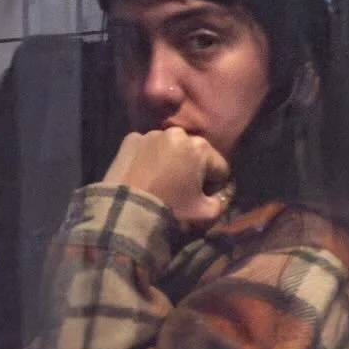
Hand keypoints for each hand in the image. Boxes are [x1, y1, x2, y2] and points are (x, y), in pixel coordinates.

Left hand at [103, 128, 234, 230]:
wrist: (125, 214)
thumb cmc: (170, 212)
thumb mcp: (207, 214)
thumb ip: (223, 201)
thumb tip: (222, 193)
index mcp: (200, 147)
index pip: (220, 168)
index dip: (214, 187)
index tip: (202, 200)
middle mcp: (177, 133)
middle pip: (194, 154)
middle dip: (192, 171)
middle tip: (180, 192)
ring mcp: (150, 134)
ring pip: (170, 149)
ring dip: (170, 163)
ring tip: (160, 184)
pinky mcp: (129, 140)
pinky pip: (147, 149)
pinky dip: (148, 160)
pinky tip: (143, 177)